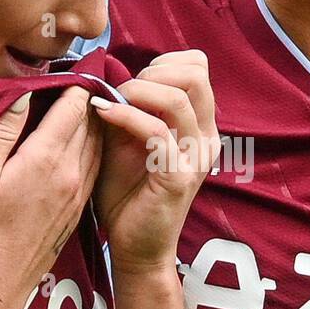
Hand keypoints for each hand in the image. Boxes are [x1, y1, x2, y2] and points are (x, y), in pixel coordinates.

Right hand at [0, 86, 101, 306]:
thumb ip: (1, 132)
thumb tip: (21, 97)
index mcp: (45, 158)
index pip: (73, 109)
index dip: (75, 85)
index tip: (73, 68)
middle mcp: (70, 173)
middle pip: (90, 124)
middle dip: (88, 99)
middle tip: (85, 79)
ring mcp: (78, 193)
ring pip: (98, 146)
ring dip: (96, 124)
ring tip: (89, 105)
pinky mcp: (79, 209)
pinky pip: (95, 167)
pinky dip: (95, 148)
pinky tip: (86, 143)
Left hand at [90, 51, 219, 274]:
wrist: (134, 247)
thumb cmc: (127, 194)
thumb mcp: (126, 140)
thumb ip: (128, 108)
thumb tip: (109, 73)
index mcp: (200, 126)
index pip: (199, 67)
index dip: (163, 62)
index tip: (133, 78)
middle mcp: (206, 138)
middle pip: (196, 74)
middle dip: (152, 72)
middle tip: (122, 91)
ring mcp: (196, 158)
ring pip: (179, 98)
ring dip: (138, 91)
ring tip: (111, 102)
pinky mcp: (179, 177)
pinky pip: (156, 131)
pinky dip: (126, 115)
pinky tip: (104, 114)